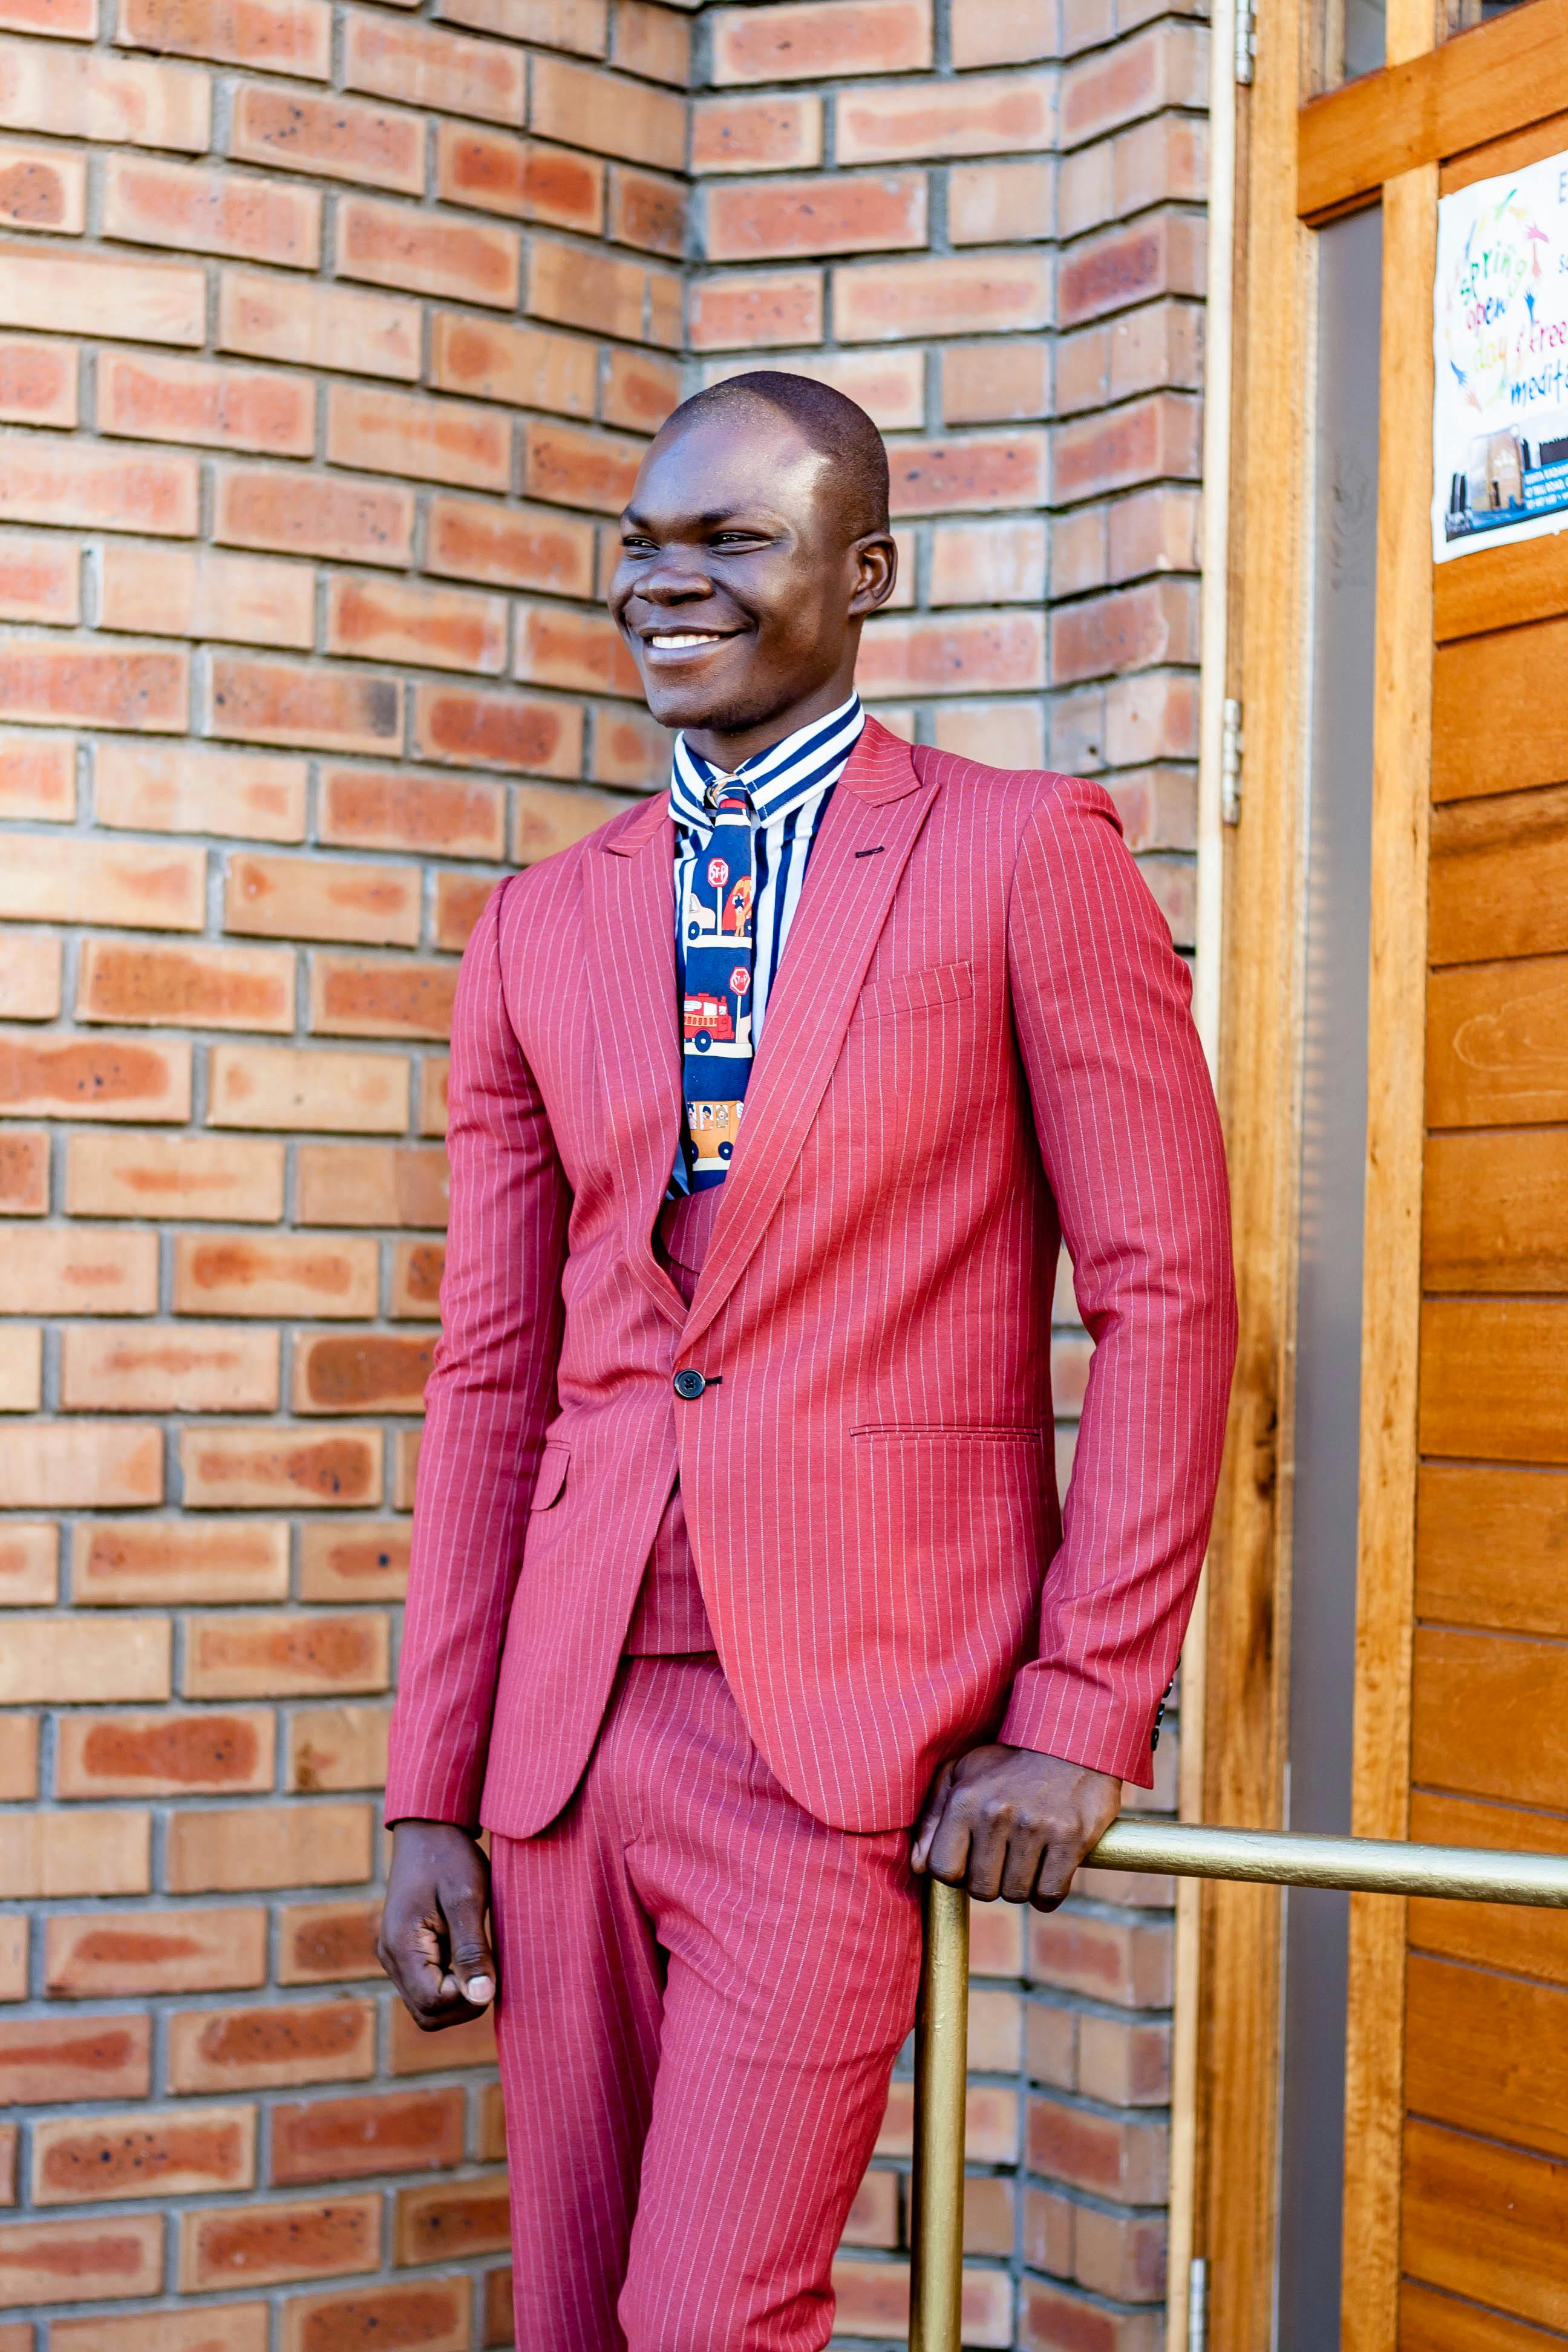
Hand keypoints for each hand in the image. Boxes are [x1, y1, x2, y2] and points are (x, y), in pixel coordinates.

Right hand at [378, 1820, 496, 2029]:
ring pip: (427, 2005)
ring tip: (481, 1958)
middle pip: (427, 2014)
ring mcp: (395, 1956)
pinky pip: (427, 1985)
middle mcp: (391, 1957)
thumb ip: (472, 1950)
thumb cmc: (449, 1856)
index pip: (433, 2004)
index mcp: (401, 1945)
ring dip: (458, 1995)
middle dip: (463, 2004)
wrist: (428, 1827)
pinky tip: (470, 1953)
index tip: (490, 1967)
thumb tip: (481, 1998)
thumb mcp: (467, 1898)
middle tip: (489, 1968)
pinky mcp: (405, 1951)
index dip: (467, 1998)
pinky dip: (451, 1982)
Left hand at [910, 1745, 1121, 1911]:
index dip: (957, 1873)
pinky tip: (1049, 1870)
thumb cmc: (1009, 1765)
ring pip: (1016, 1894)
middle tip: (1004, 1858)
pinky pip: (1049, 1894)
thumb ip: (932, 1818)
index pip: (943, 1869)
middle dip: (992, 1881)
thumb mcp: (961, 1774)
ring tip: (1028, 1858)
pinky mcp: (1070, 1837)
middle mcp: (996, 1813)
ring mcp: (1035, 1827)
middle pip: (981, 1889)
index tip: (972, 1859)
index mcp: (965, 1799)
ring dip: (1021, 1886)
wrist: (1070, 1743)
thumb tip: (917, 1866)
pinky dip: (1048, 1894)